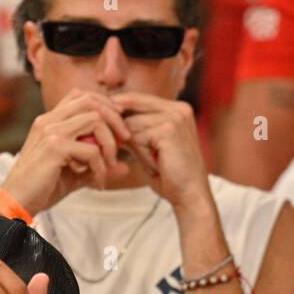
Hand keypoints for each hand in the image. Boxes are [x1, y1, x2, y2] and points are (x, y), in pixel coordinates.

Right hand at [0, 89, 131, 215]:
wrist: (17, 203)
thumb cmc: (42, 188)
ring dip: (109, 143)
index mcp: (49, 121)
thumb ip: (98, 166)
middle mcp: (48, 120)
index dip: (104, 106)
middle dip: (114, 119)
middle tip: (124, 141)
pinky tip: (97, 181)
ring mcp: (51, 132)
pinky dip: (101, 167)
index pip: (81, 96)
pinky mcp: (55, 148)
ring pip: (95, 120)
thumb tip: (126, 168)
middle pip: (91, 101)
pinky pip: (91, 150)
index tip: (117, 127)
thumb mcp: (75, 174)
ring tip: (110, 165)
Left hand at [113, 92, 214, 215]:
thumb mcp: (151, 145)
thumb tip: (107, 118)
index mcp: (176, 108)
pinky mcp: (169, 130)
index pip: (136, 98)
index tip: (103, 124)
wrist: (190, 194)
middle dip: (123, 130)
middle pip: (131, 108)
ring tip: (155, 161)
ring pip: (131, 125)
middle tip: (130, 150)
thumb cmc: (169, 173)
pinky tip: (157, 165)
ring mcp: (175, 117)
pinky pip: (137, 138)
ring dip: (136, 148)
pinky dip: (141, 155)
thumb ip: (136, 129)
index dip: (117, 110)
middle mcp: (178, 108)